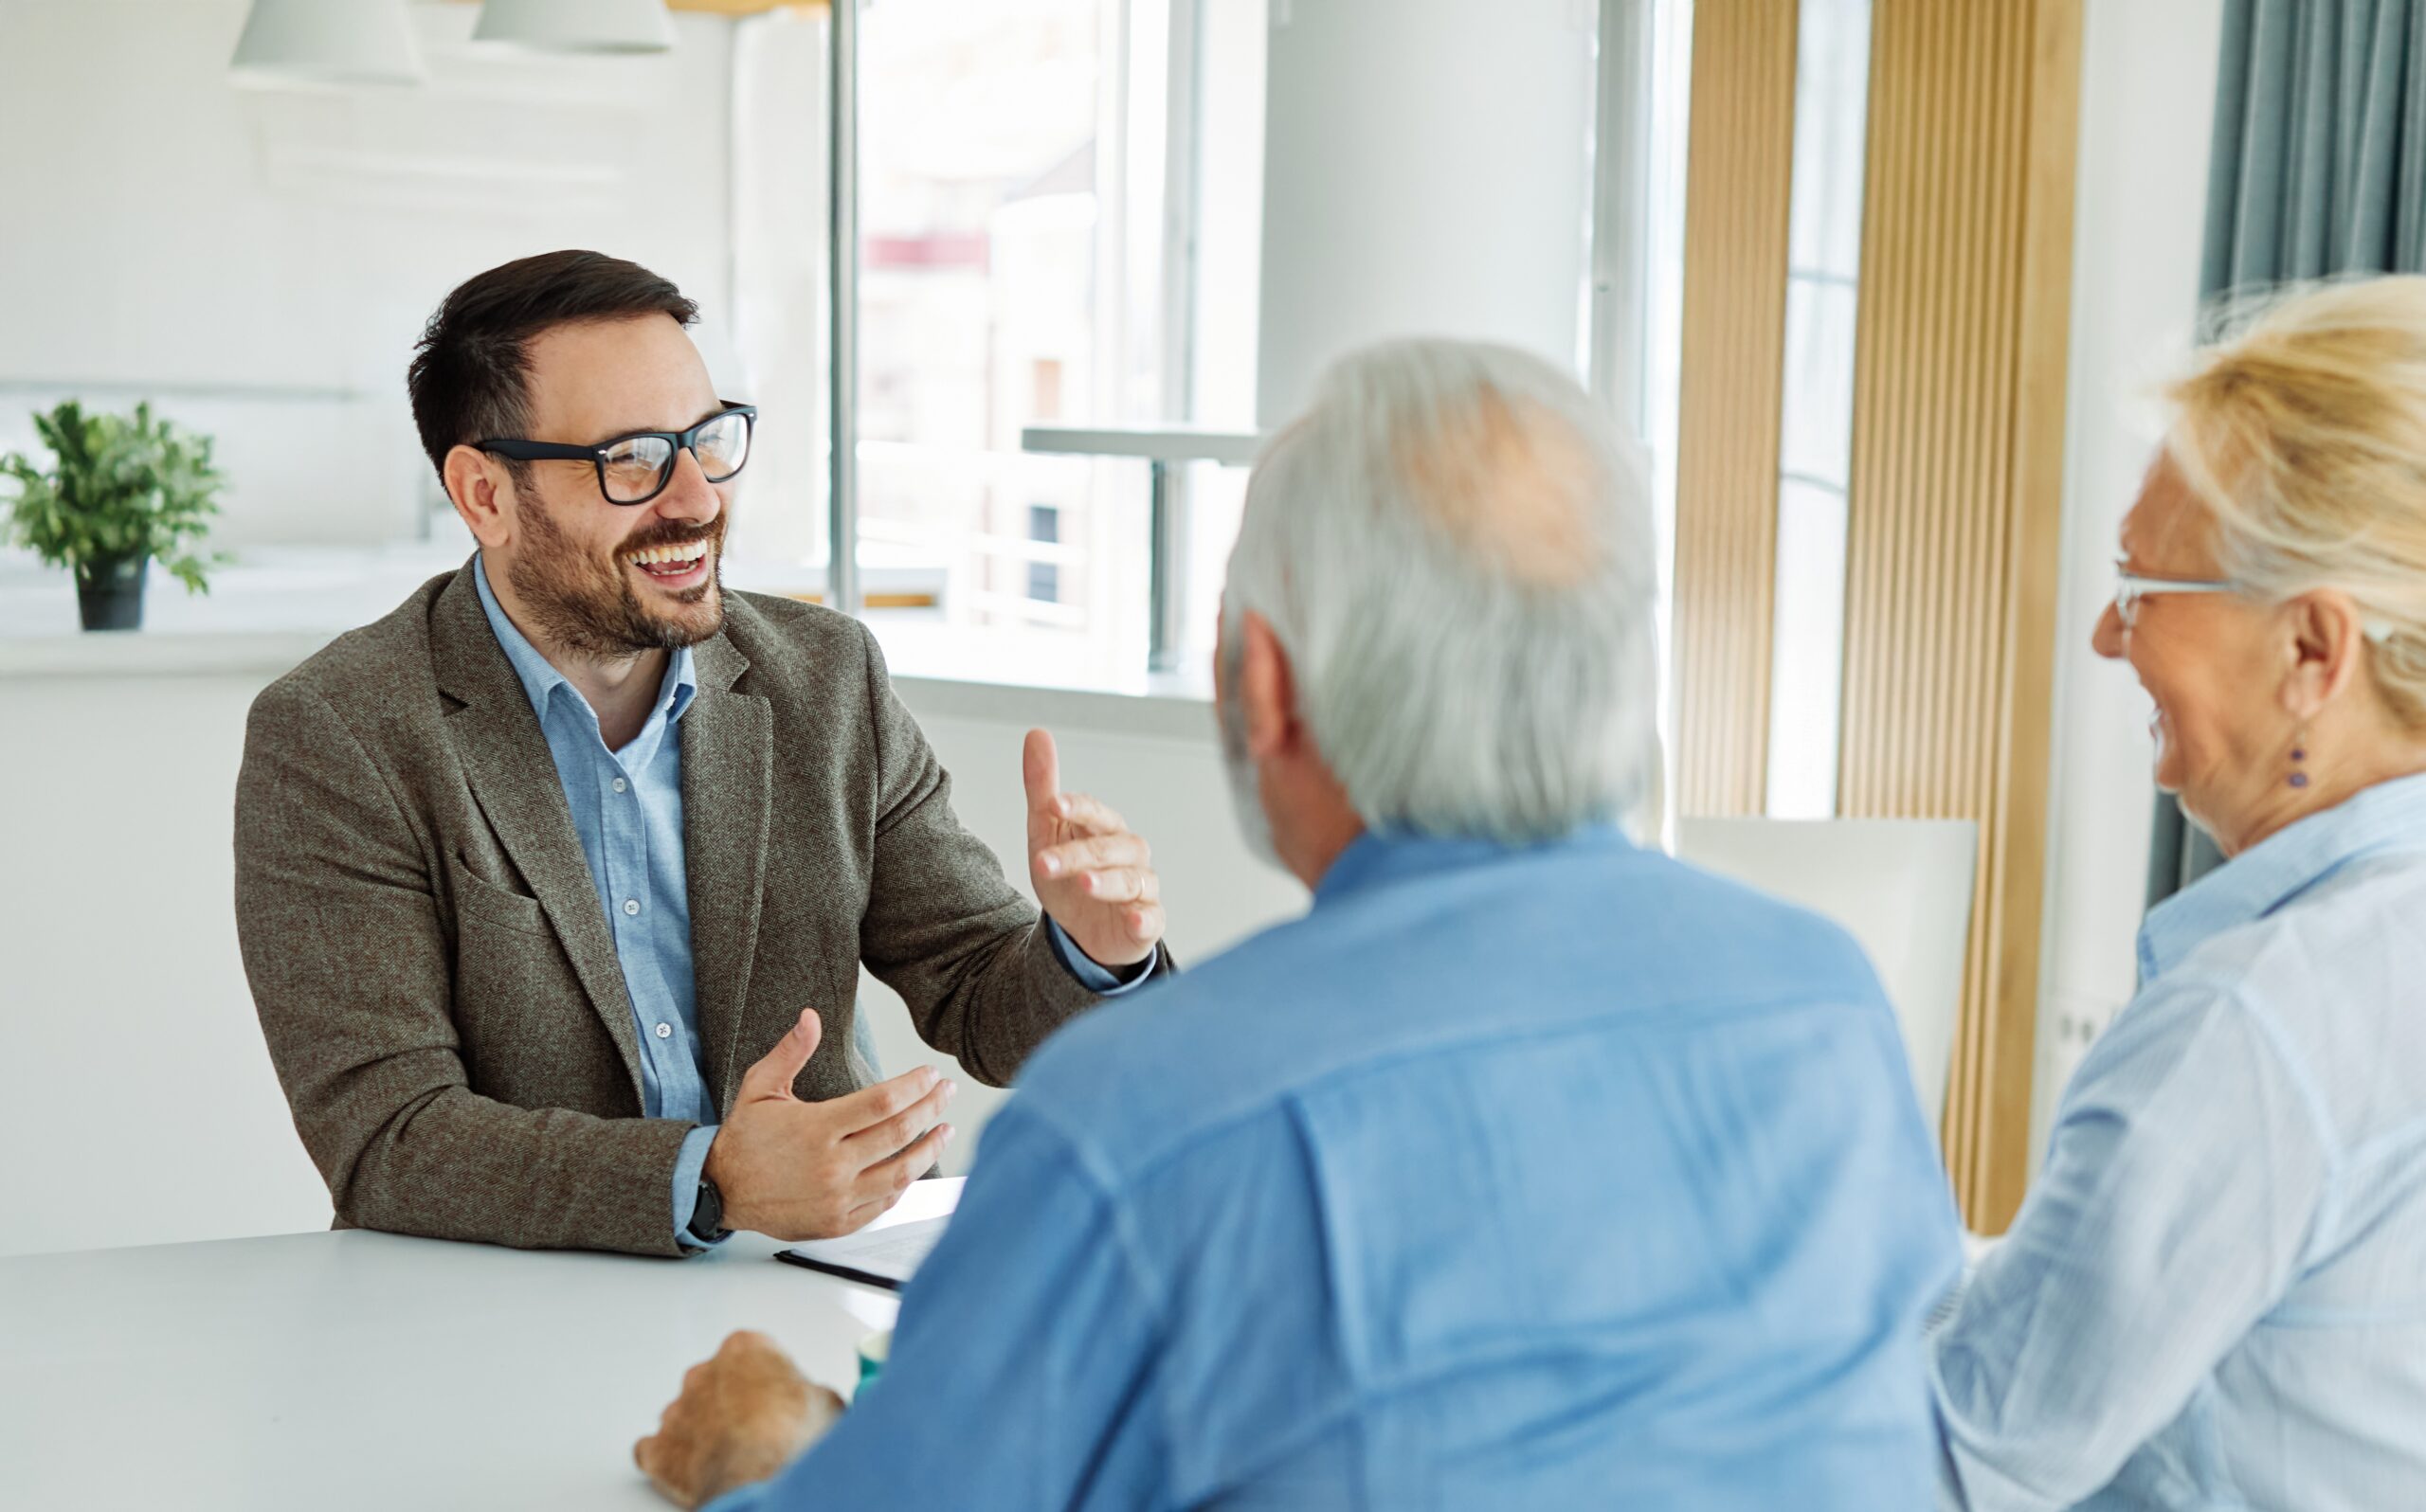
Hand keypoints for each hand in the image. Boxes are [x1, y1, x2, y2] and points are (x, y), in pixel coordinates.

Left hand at [635, 1330, 844, 1508]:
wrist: (760, 1479)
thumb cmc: (790, 1438)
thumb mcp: (826, 1403)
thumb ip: (810, 1395)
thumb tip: (817, 1408)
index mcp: (745, 1348)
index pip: (753, 1352)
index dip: (769, 1377)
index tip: (781, 1396)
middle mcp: (705, 1373)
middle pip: (715, 1379)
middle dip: (731, 1401)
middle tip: (758, 1428)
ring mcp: (678, 1411)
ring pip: (685, 1413)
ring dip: (701, 1429)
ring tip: (730, 1454)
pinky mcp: (658, 1450)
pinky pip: (655, 1449)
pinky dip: (670, 1458)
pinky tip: (690, 1468)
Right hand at [704, 1009, 955, 1239]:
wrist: (718, 1191)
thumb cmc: (743, 1138)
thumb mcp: (760, 1087)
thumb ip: (790, 1052)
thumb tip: (811, 1016)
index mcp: (816, 1129)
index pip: (883, 1102)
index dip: (914, 1086)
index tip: (931, 1074)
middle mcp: (831, 1166)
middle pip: (899, 1133)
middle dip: (931, 1108)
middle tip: (947, 1092)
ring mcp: (837, 1198)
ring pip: (901, 1172)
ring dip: (930, 1149)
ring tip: (946, 1130)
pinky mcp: (838, 1223)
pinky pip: (884, 1203)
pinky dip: (904, 1183)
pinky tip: (915, 1165)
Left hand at [1024, 728, 1164, 969]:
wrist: (1083, 932)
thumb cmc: (1070, 876)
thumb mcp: (1047, 834)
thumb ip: (1042, 788)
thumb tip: (1037, 733)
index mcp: (1105, 829)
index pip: (1095, 812)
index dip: (1077, 807)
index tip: (1053, 804)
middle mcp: (1129, 854)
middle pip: (1109, 847)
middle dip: (1077, 855)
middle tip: (1043, 863)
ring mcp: (1141, 888)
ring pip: (1132, 880)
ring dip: (1108, 881)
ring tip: (1084, 883)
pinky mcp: (1147, 921)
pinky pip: (1152, 918)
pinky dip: (1145, 918)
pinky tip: (1133, 918)